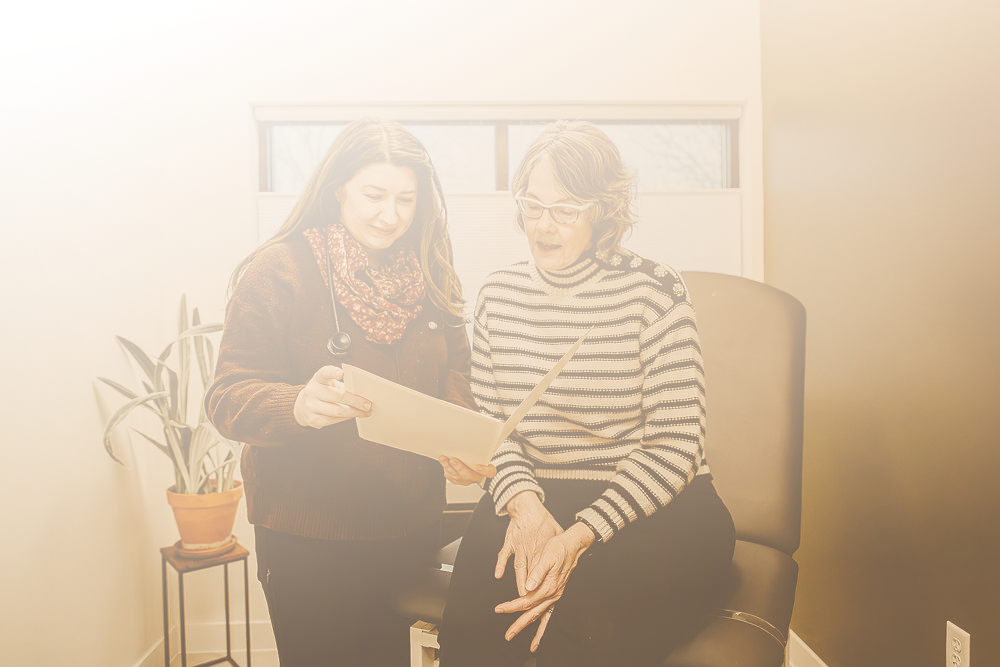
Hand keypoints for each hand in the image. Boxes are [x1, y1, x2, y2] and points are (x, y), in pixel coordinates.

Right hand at [293, 365, 371, 427]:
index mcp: (318, 379)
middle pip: (338, 396)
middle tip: (367, 404)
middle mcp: (312, 391)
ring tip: (365, 412)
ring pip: (338, 411)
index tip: (341, 373)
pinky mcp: (313, 419)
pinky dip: (346, 418)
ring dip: (354, 412)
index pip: (324, 373)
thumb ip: (341, 384)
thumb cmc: (321, 392)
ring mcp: (311, 406)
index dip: (333, 372)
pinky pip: (334, 420)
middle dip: (356, 401)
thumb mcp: (328, 383)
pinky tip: (353, 415)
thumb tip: (363, 393)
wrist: (302, 406)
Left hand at [438, 456, 495, 485]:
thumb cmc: (485, 471)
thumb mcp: (490, 470)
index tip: (453, 459)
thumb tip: (478, 466)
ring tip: (441, 458)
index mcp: (475, 477)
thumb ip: (486, 469)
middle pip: (455, 474)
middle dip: (449, 465)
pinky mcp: (455, 480)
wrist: (482, 477)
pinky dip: (445, 468)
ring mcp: (460, 481)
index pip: (466, 473)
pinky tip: (443, 462)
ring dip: (445, 466)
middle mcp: (466, 481)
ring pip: (450, 474)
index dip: (459, 467)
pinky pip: (448, 475)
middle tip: (444, 458)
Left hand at [495, 522, 595, 651]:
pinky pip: (549, 613)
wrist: (572, 546)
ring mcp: (555, 595)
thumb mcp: (546, 557)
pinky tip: (540, 633)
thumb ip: (536, 572)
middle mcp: (552, 594)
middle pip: (532, 613)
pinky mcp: (555, 594)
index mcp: (548, 586)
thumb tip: (527, 586)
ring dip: (532, 628)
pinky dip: (543, 624)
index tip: (499, 608)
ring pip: (540, 616)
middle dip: (519, 625)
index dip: (511, 606)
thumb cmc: (558, 548)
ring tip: (530, 645)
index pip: (526, 600)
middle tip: (508, 635)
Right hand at [496, 492, 562, 596]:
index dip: (542, 580)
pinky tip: (498, 575)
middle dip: (530, 586)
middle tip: (530, 599)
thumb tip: (566, 553)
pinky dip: (500, 565)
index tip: (543, 591)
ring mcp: (518, 546)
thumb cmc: (543, 518)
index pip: (542, 567)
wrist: (527, 506)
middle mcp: (530, 548)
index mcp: (542, 547)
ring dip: (519, 580)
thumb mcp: (557, 530)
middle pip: (531, 570)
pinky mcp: (510, 542)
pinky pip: (503, 555)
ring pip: (518, 566)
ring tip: (519, 594)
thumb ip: (559, 544)